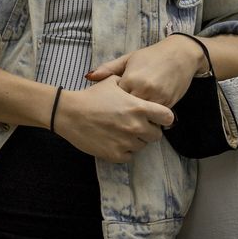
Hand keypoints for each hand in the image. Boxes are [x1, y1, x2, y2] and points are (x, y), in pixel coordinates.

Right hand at [53, 77, 174, 163]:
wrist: (69, 113)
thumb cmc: (91, 96)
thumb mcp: (112, 82)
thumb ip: (129, 84)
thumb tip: (137, 84)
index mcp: (139, 107)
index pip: (168, 118)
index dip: (162, 117)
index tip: (155, 117)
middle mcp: (136, 126)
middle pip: (156, 135)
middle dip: (147, 130)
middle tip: (133, 125)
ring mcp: (127, 142)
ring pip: (142, 146)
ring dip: (135, 140)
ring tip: (120, 132)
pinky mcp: (116, 154)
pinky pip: (129, 156)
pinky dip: (124, 150)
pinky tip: (114, 141)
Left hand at [85, 35, 205, 108]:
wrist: (180, 54)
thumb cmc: (151, 56)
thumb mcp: (128, 59)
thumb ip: (108, 69)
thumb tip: (88, 77)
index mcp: (131, 79)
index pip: (115, 99)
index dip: (111, 103)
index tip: (108, 104)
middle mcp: (144, 90)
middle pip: (128, 112)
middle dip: (123, 114)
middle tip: (117, 116)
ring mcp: (158, 98)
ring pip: (143, 118)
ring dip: (137, 119)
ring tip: (130, 118)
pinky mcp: (170, 103)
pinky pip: (156, 117)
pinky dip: (150, 118)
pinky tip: (145, 116)